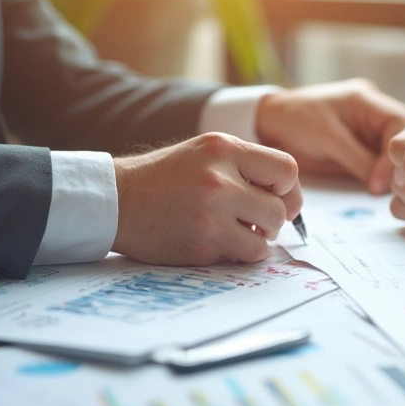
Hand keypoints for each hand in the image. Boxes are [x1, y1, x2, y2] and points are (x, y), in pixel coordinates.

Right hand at [112, 133, 301, 265]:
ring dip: (256, 242)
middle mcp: (219, 179)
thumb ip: (245, 167)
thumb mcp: (205, 153)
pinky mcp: (200, 244)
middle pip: (280, 209)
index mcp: (224, 148)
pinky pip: (240, 257)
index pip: (286, 169)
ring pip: (265, 240)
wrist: (115, 200)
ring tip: (236, 234)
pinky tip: (216, 243)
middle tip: (255, 222)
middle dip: (273, 221)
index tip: (278, 199)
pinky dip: (235, 255)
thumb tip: (289, 199)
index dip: (289, 190)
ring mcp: (210, 214)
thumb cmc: (164, 178)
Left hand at [256, 78, 404, 193]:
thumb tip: (383, 185)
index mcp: (367, 99)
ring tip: (382, 191)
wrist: (270, 124)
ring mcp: (368, 130)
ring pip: (393, 152)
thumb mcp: (328, 139)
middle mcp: (373, 112)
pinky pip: (378, 161)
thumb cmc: (295, 121)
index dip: (395, 152)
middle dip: (397, 163)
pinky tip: (375, 188)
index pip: (399, 123)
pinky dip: (379, 175)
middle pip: (401, 138)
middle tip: (386, 189)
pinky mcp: (361, 147)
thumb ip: (358, 159)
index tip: (382, 179)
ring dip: (390, 171)